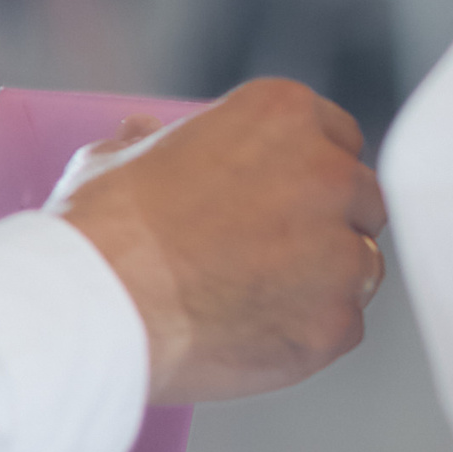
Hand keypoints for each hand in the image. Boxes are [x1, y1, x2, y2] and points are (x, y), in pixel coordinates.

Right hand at [59, 79, 386, 403]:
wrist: (92, 309)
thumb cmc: (99, 234)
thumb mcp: (116, 161)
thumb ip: (150, 143)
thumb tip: (144, 133)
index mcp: (284, 115)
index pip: (336, 138)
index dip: (308, 172)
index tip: (282, 198)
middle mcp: (327, 173)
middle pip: (358, 198)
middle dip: (325, 223)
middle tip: (270, 253)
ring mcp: (339, 249)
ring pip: (360, 260)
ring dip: (326, 277)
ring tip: (258, 298)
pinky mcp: (334, 319)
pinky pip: (345, 324)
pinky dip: (311, 333)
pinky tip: (259, 336)